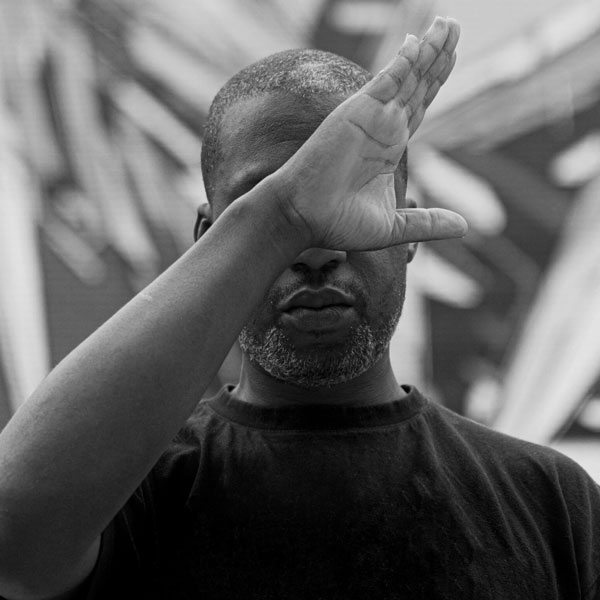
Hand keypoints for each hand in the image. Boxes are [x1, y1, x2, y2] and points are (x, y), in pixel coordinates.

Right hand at [275, 16, 466, 250]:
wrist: (305, 218)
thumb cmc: (339, 224)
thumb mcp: (395, 227)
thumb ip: (428, 222)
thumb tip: (464, 226)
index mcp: (390, 149)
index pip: (419, 106)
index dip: (435, 81)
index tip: (451, 56)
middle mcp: (382, 128)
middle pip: (417, 84)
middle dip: (438, 56)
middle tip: (455, 26)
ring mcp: (370, 117)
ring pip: (407, 75)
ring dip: (428, 48)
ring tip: (449, 23)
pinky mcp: (357, 111)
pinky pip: (387, 79)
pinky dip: (404, 60)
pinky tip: (420, 42)